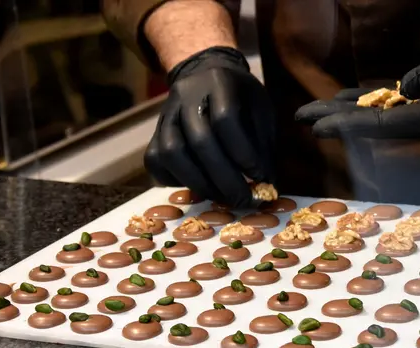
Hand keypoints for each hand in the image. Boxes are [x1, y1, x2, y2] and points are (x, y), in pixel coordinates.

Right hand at [146, 47, 275, 207]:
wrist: (204, 75)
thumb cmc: (240, 98)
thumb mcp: (260, 110)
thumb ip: (264, 144)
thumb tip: (266, 183)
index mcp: (219, 82)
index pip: (226, 118)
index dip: (243, 152)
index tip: (260, 176)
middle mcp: (185, 95)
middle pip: (199, 140)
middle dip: (224, 178)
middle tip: (244, 199)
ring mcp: (165, 114)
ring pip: (172, 153)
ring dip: (200, 183)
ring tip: (223, 198)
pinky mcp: (153, 133)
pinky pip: (157, 161)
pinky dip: (177, 180)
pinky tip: (200, 187)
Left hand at [295, 2, 419, 138]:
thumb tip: (404, 86)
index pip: (382, 127)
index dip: (345, 125)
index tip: (315, 123)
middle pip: (372, 127)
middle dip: (335, 122)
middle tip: (299, 118)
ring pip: (378, 117)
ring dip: (345, 113)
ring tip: (313, 110)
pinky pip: (391, 106)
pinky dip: (366, 102)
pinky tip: (346, 98)